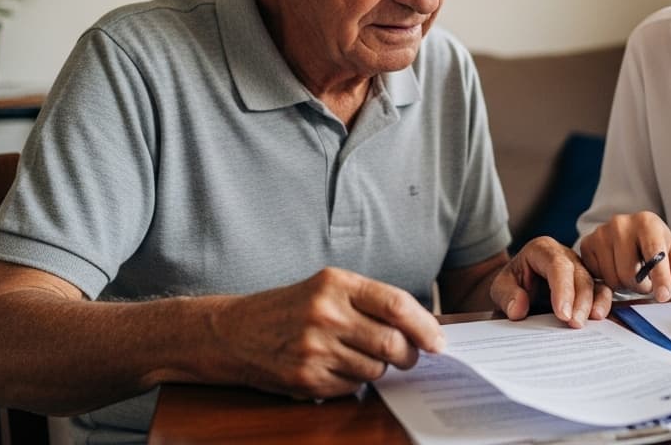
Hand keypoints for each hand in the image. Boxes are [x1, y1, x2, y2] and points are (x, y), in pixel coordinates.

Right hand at [212, 267, 443, 398]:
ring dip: (379, 368)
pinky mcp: (306, 378)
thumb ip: (370, 302)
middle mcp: (325, 314)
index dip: (424, 326)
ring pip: (375, 368)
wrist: (232, 332)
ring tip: (359, 356)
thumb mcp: (326, 288)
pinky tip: (337, 367)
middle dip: (409, 355)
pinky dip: (355, 381)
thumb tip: (421, 327)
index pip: (395, 304)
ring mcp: (314, 348)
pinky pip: (353, 386)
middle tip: (409, 356)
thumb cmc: (288, 308)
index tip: (438, 341)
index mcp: (335, 284)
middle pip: (391, 342)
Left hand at [490, 236, 611, 327]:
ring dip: (596, 302)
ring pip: (595, 281)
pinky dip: (602, 304)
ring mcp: (579, 269)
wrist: (516, 289)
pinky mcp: (588, 285)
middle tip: (575, 324)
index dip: (562, 289)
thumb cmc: (511, 285)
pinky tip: (599, 319)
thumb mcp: (499, 288)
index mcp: (542, 250)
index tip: (562, 314)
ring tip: (593, 321)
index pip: (557, 265)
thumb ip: (506, 296)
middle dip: (580, 300)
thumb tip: (518, 309)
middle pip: (579, 274)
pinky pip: (601, 292)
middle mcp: (565, 256)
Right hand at [579, 211, 670, 301]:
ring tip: (631, 275)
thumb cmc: (656, 249)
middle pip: (630, 273)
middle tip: (646, 282)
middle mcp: (621, 223)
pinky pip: (597, 279)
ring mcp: (600, 233)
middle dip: (641, 286)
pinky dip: (608, 282)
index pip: (654, 255)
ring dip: (625, 286)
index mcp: (647, 222)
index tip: (664, 296)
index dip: (661, 278)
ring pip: (613, 279)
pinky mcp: (586, 245)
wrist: (629, 237)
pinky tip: (615, 271)